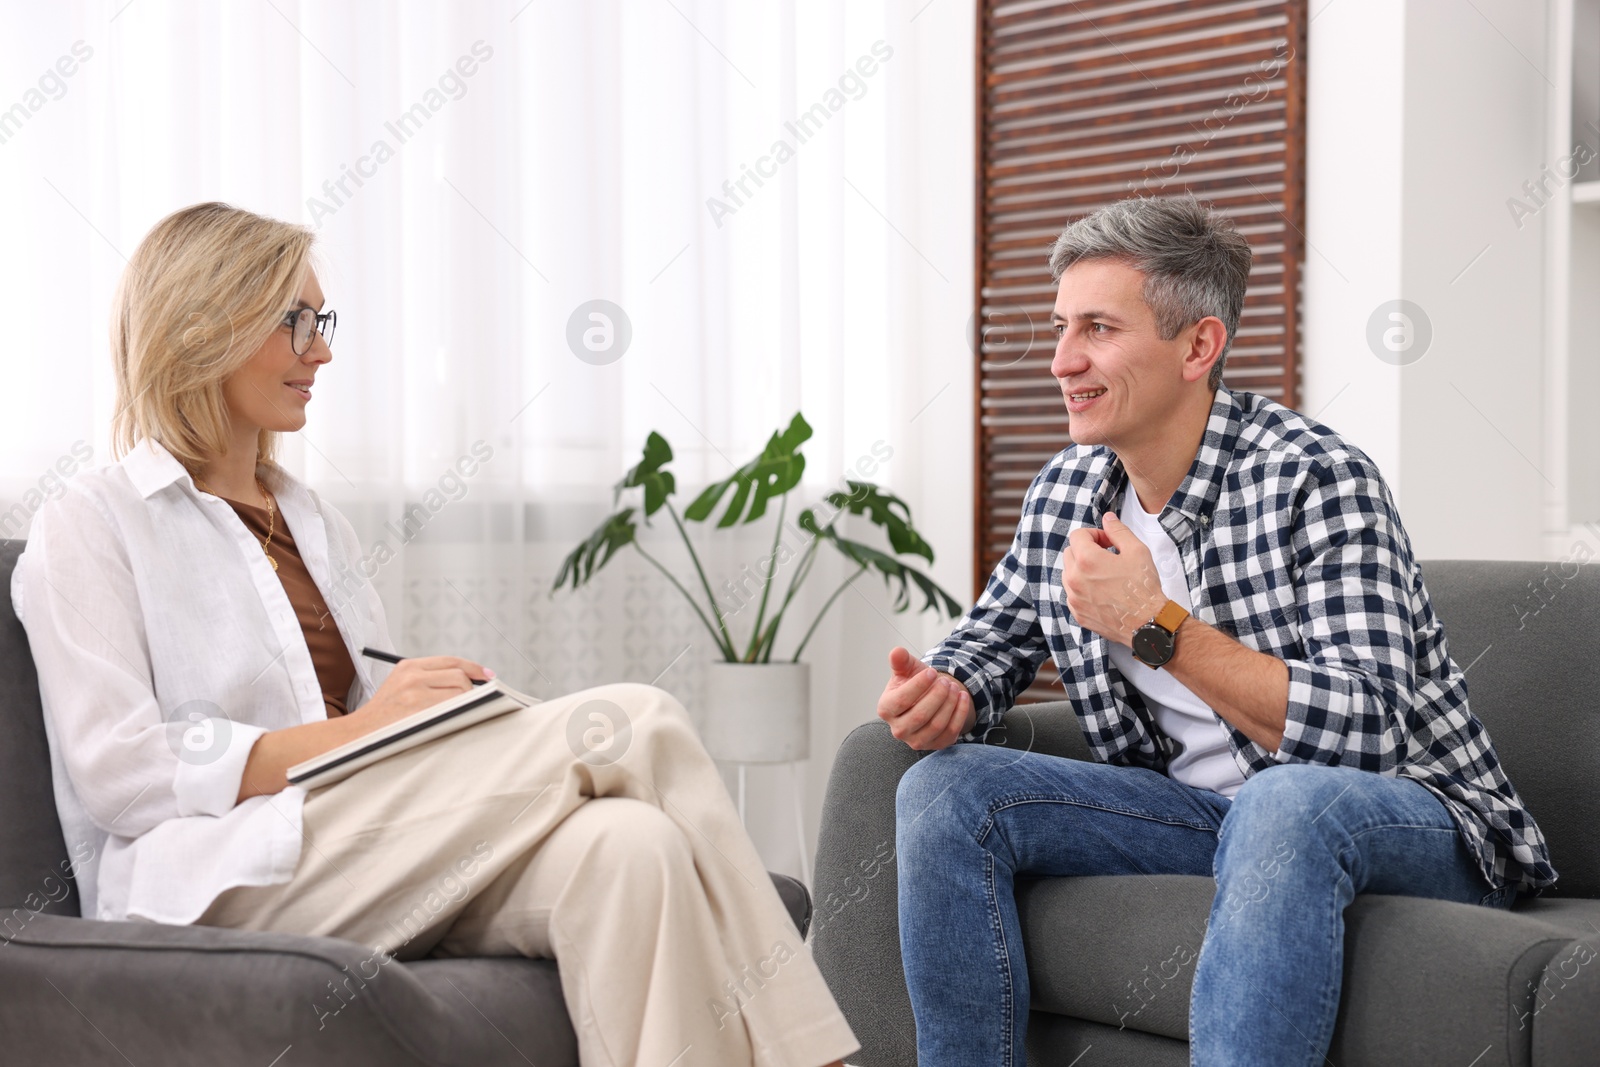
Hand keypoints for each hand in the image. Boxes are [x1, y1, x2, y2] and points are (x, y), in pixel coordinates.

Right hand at [351, 655, 492, 729]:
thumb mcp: (401, 686)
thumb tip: (467, 682)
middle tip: (472, 702)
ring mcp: (415, 692)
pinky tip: (454, 720)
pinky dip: (459, 713)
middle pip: (459, 676)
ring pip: (459, 692)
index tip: (487, 676)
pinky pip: (452, 708)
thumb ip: (429, 679)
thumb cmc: (384, 715)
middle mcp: (412, 675)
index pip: (451, 661)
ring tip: (456, 714)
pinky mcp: (418, 710)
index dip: (473, 668)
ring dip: (465, 704)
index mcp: (409, 666)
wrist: (359, 733)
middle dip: (470, 690)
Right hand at [877, 647, 975, 750]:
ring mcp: (916, 741)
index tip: (932, 672)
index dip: (919, 685)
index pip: (901, 701)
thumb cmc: (913, 683)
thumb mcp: (906, 669)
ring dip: (950, 704)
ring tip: (955, 687)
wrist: (927, 697)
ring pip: (936, 725)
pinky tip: (963, 697)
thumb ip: (900, 661)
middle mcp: (898, 730)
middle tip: (946, 681)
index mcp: (885, 709)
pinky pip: (950, 733)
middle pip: (920, 716)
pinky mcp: (935, 745)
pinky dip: (960, 713)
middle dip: (937, 696)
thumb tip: (897, 652)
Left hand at [1060, 513, 1166, 646]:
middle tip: (1107, 556)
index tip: (1108, 543)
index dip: (1094, 534)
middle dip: (1086, 550)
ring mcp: (1074, 598)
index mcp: (1086, 560)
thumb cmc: (1144, 588)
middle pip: (1070, 553)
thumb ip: (1118, 531)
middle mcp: (1074, 579)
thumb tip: (1108, 519)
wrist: (1148, 623)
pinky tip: (1102, 592)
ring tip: (1105, 575)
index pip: (1077, 535)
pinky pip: (1073, 594)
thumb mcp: (1137, 550)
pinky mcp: (1078, 614)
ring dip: (1082, 569)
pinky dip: (1083, 589)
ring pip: (1069, 574)